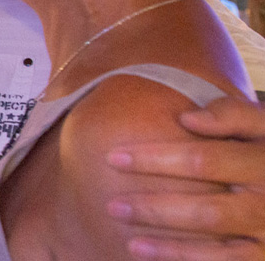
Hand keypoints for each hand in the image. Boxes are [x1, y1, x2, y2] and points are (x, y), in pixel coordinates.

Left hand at [106, 97, 264, 259]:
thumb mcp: (261, 125)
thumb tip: (187, 118)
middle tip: (112, 206)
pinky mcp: (264, 257)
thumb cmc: (263, 150)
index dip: (157, 159)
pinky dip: (185, 258)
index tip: (113, 158)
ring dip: (169, 243)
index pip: (205, 161)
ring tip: (128, 240)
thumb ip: (231, 114)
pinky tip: (149, 254)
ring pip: (217, 244)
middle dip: (156, 209)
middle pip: (208, 210)